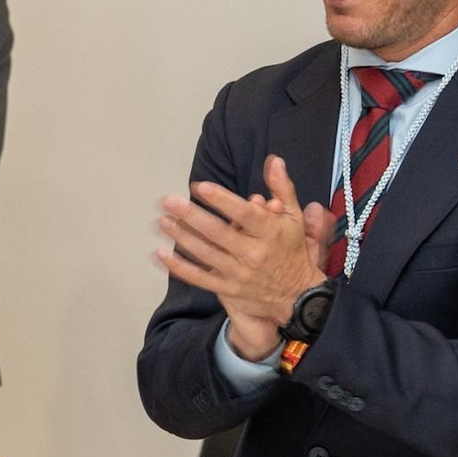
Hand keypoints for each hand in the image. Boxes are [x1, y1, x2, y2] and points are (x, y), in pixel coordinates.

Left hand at [155, 155, 327, 341]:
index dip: (221, 200)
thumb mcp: (293, 218)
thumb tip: (274, 161)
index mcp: (269, 232)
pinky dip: (178, 267)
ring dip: (180, 236)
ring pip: (204, 253)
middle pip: (217, 233)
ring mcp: (238, 273)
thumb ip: (282, 188)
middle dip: (190, 216)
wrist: (297, 295)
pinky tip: (160, 254)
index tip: (200, 187)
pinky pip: (198, 278)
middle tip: (169, 201)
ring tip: (162, 220)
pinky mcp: (227, 289)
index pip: (244, 214)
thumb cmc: (291, 250)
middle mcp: (252, 253)